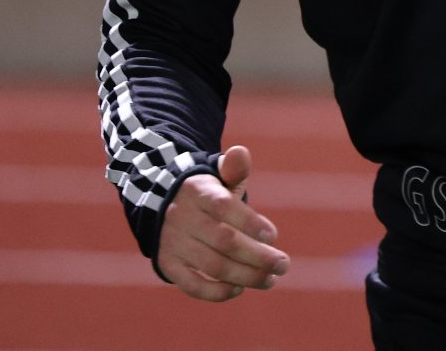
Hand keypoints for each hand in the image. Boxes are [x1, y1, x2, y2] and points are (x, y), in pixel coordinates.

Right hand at [155, 144, 290, 299]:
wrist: (162, 206)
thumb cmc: (206, 194)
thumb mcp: (217, 176)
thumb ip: (233, 169)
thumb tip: (240, 153)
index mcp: (198, 191)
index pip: (223, 207)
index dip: (250, 222)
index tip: (273, 235)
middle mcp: (182, 218)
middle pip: (224, 241)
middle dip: (258, 256)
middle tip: (283, 264)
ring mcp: (174, 243)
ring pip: (213, 265)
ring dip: (246, 276)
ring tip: (271, 280)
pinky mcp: (168, 265)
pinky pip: (192, 285)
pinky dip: (217, 292)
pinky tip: (240, 289)